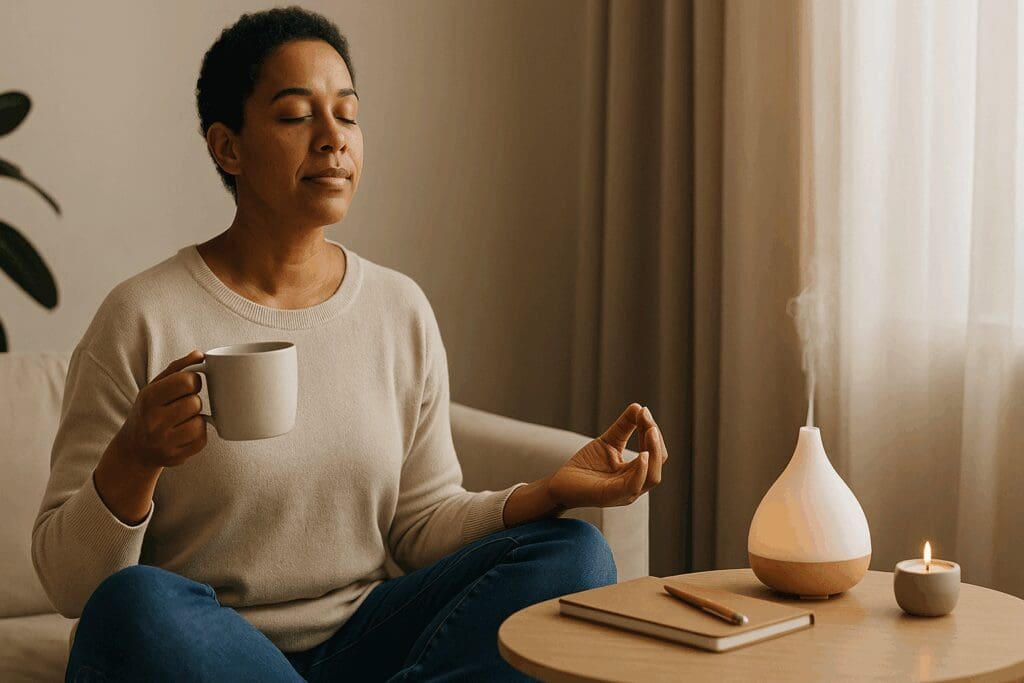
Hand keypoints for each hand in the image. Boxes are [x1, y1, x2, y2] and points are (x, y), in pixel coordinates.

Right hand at [113, 350, 208, 469]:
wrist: (134, 449)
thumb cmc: (149, 411)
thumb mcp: (155, 387)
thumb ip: (178, 368)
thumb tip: (200, 355)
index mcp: (148, 398)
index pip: (186, 381)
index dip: (193, 381)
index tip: (188, 386)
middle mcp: (153, 421)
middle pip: (195, 403)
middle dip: (193, 401)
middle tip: (183, 405)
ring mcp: (163, 443)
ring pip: (200, 423)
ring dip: (197, 419)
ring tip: (183, 420)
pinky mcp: (175, 457)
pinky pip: (202, 440)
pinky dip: (198, 435)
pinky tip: (184, 433)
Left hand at [546, 403, 667, 509]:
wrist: (560, 484)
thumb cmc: (585, 466)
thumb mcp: (608, 441)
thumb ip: (624, 426)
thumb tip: (638, 406)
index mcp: (636, 473)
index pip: (654, 453)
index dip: (652, 431)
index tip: (643, 411)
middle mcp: (635, 485)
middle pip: (657, 462)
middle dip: (655, 439)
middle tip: (646, 416)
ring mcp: (625, 493)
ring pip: (652, 476)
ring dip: (653, 451)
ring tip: (649, 429)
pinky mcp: (612, 496)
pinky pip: (634, 485)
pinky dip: (641, 470)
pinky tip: (642, 454)